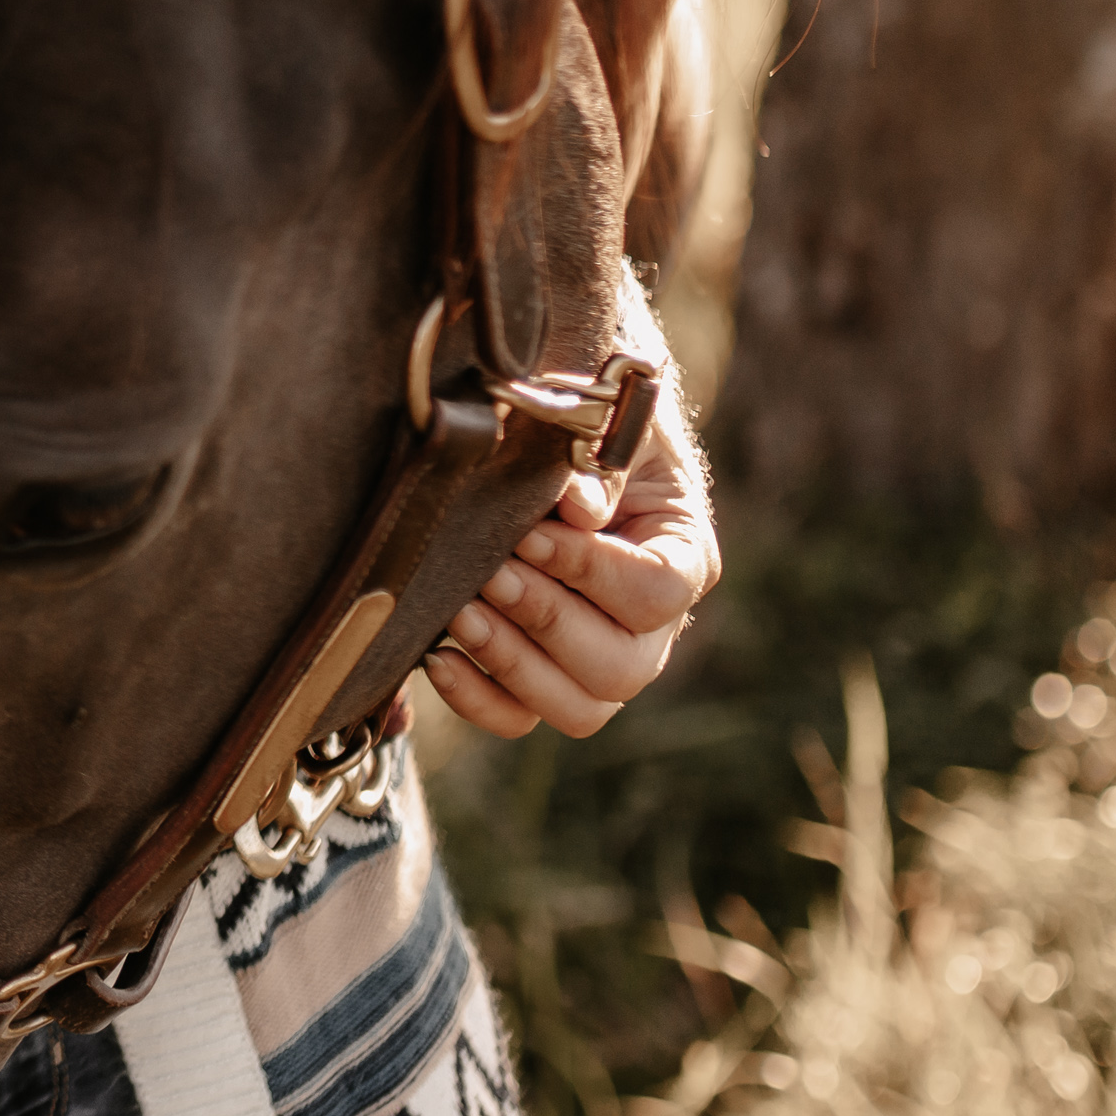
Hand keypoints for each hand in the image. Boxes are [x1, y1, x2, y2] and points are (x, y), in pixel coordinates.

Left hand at [428, 402, 716, 741]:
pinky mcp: (533, 668)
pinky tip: (436, 657)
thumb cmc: (578, 398)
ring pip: (579, 708)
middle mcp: (648, 617)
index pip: (661, 590)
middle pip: (623, 667)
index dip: (593, 571)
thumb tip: (578, 508)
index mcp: (679, 547)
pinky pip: (518, 717)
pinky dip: (477, 700)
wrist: (539, 408)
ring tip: (459, 613)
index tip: (530, 533)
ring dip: (513, 666)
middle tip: (490, 576)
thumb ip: (595, 453)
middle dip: (548, 623)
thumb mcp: (596, 405)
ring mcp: (593, 650)